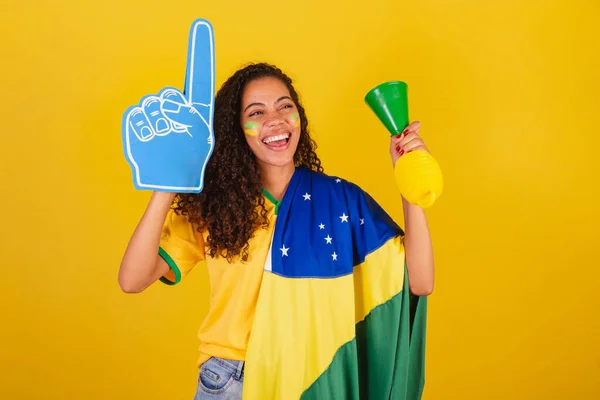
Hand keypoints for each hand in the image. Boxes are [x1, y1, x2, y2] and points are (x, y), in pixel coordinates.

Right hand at [122, 19, 214, 192]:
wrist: (169, 179)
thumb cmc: (190, 163)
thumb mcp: (204, 142)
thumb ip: (201, 120)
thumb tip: (191, 103)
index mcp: (195, 109)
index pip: (199, 76)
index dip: (201, 53)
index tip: (201, 27)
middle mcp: (175, 107)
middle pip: (170, 94)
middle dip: (173, 111)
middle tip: (175, 128)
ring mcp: (154, 113)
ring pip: (152, 104)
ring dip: (159, 123)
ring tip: (164, 140)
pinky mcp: (136, 124)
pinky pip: (135, 116)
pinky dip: (143, 129)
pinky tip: (151, 140)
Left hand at [389, 121, 429, 166]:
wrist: (404, 175)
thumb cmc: (400, 164)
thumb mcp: (393, 150)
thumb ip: (394, 140)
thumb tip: (400, 135)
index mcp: (410, 140)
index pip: (415, 127)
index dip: (412, 126)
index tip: (406, 130)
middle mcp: (418, 143)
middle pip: (413, 133)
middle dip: (404, 140)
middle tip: (399, 148)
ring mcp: (423, 149)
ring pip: (416, 139)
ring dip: (406, 145)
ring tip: (403, 153)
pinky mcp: (426, 155)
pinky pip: (420, 147)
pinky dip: (411, 150)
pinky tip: (408, 155)